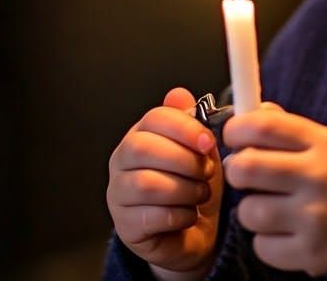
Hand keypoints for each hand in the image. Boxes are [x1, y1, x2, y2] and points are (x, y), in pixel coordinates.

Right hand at [107, 87, 222, 277]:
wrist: (193, 232)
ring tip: (201, 194)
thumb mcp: (200, 150)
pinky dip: (180, 215)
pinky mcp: (125, 227)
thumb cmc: (194, 184)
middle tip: (207, 172)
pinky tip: (190, 215)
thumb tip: (179, 94)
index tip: (208, 141)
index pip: (154, 118)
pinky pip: (152, 217)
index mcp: (141, 134)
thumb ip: (192, 122)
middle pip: (143, 148)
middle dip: (184, 160)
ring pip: (147, 184)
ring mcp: (119, 194)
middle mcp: (122, 160)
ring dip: (185, 189)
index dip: (184, 127)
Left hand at [223, 105, 326, 274]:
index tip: (232, 134)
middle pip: (247, 167)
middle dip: (236, 169)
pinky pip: (262, 247)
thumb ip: (292, 129)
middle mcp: (318, 177)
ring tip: (273, 206)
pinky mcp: (311, 254)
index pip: (265, 126)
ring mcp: (314, 217)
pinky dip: (266, 241)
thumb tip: (254, 113)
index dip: (237, 128)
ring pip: (249, 211)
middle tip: (244, 172)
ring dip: (252, 209)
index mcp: (324, 143)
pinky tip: (287, 231)